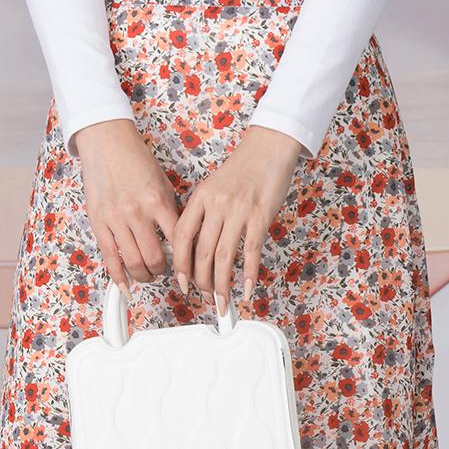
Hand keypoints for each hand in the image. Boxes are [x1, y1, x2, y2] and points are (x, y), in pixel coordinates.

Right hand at [72, 119, 178, 289]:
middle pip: (155, 258)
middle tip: (165, 272)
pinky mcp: (99, 222)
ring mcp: (116, 219)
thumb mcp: (163, 183)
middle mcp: (138, 213)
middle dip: (163, 271)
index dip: (185, 260)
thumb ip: (170, 211)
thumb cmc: (136, 160)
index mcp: (159, 202)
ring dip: (144, 275)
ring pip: (133, 262)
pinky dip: (118, 277)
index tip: (187, 268)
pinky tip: (125, 286)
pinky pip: (109, 257)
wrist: (107, 142)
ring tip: (148, 275)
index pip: (178, 241)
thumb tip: (180, 239)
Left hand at [171, 125, 304, 308]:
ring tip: (222, 301)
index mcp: (200, 197)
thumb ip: (203, 214)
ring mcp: (238, 211)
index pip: (182, 237)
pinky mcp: (260, 216)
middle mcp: (216, 205)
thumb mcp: (213, 187)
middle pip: (201, 252)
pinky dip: (248, 274)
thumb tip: (195, 247)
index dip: (179, 264)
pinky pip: (251, 251)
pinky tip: (246, 289)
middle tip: (204, 295)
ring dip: (222, 285)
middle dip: (201, 281)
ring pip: (223, 257)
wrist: (269, 148)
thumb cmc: (243, 168)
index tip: (182, 282)